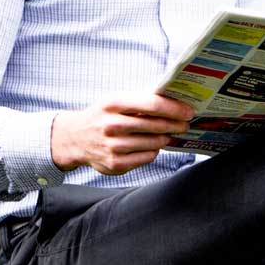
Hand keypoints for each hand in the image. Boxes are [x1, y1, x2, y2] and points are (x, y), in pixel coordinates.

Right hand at [51, 94, 194, 174]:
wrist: (75, 139)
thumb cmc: (102, 116)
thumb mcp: (115, 102)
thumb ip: (140, 101)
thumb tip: (174, 100)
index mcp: (112, 104)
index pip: (152, 104)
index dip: (174, 108)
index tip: (188, 111)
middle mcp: (112, 125)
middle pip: (156, 125)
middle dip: (176, 124)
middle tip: (186, 124)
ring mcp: (114, 146)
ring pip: (154, 143)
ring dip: (165, 138)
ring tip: (168, 134)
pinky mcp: (116, 164)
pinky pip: (148, 157)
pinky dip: (154, 151)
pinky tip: (152, 145)